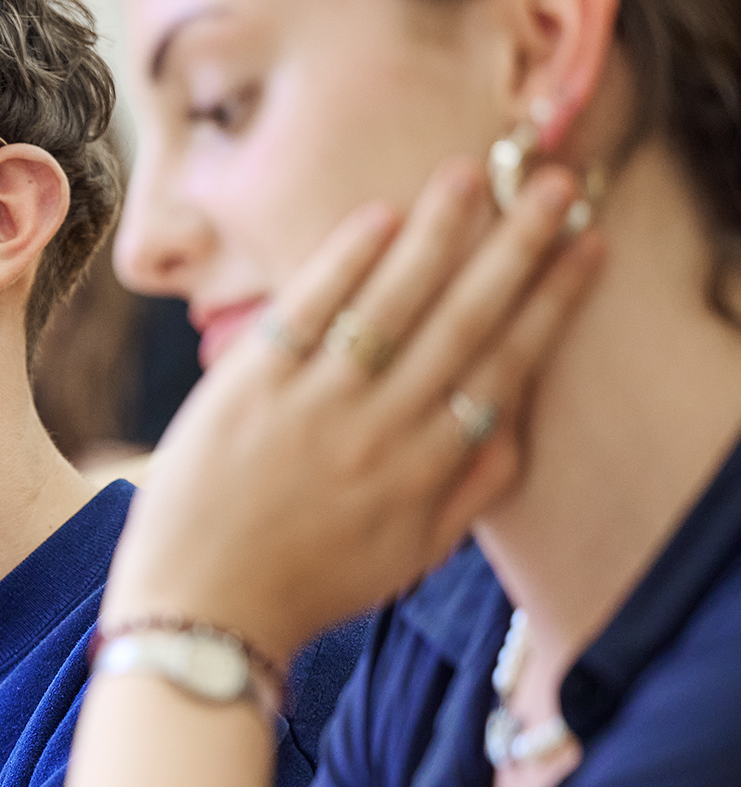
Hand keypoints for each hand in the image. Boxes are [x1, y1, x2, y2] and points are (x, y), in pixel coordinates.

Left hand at [105, 158, 605, 662]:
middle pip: (463, 322)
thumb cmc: (306, 584)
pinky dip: (344, 263)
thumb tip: (516, 428)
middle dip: (515, 249)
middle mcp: (380, 433)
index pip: (505, 368)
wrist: (201, 611)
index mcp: (427, 472)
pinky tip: (379, 218)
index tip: (585, 247)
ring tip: (471, 175)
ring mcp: (313, 408)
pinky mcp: (246, 391)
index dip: (551, 304)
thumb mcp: (410, 556)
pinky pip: (306, 312)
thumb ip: (471, 494)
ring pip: (391, 305)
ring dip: (437, 234)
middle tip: (550, 185)